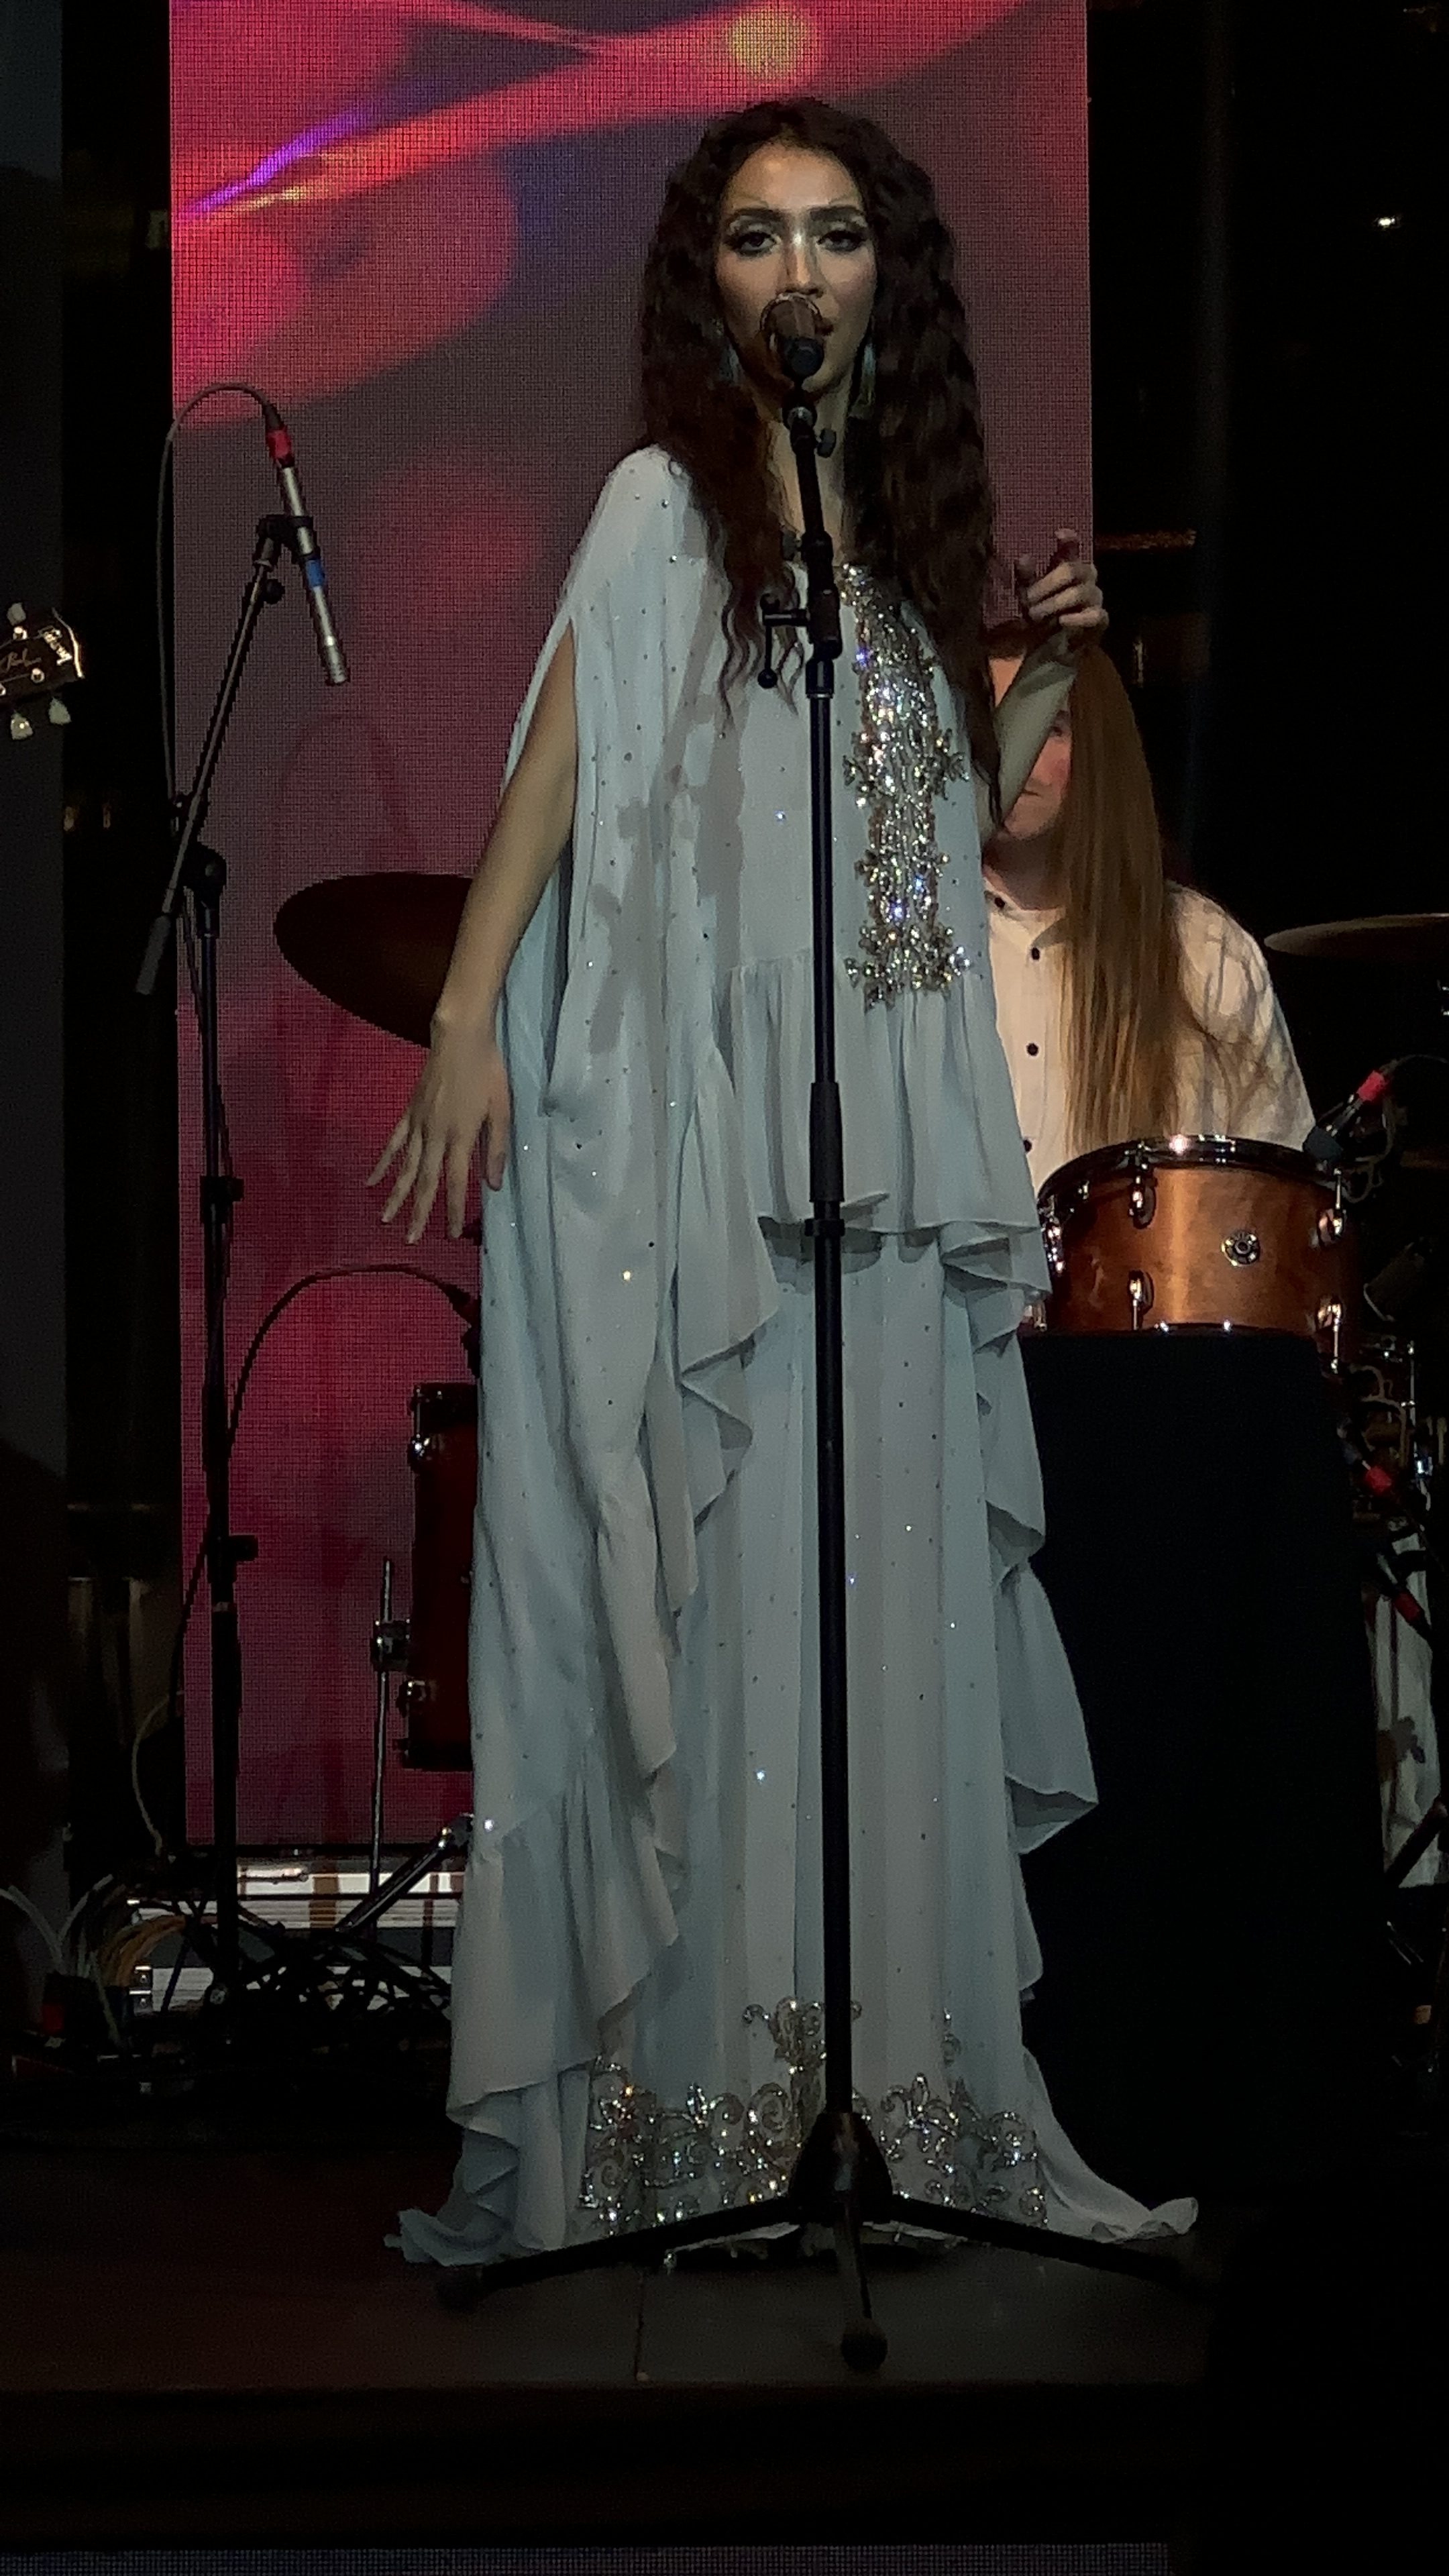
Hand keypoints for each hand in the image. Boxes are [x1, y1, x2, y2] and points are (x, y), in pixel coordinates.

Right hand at [368, 1016, 510, 1243]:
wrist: (459, 1036)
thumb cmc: (487, 1071)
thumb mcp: (501, 1110)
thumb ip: (496, 1149)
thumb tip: (494, 1185)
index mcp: (461, 1137)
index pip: (455, 1183)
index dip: (452, 1210)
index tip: (450, 1234)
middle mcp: (436, 1135)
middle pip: (425, 1181)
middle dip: (418, 1213)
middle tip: (410, 1240)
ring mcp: (418, 1124)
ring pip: (405, 1167)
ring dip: (395, 1195)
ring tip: (385, 1219)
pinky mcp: (409, 1112)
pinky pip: (393, 1143)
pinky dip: (382, 1163)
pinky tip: (371, 1181)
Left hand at [1015, 528, 1106, 651]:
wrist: (1050, 649)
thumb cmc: (1041, 616)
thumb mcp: (1027, 595)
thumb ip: (1025, 577)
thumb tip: (1023, 558)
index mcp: (1069, 566)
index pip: (1072, 547)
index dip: (1069, 539)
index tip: (1058, 534)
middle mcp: (1086, 577)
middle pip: (1072, 569)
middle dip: (1047, 583)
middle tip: (1027, 599)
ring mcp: (1095, 597)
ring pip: (1079, 592)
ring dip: (1054, 603)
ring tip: (1035, 615)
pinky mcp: (1100, 620)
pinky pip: (1094, 615)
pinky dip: (1077, 619)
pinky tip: (1062, 621)